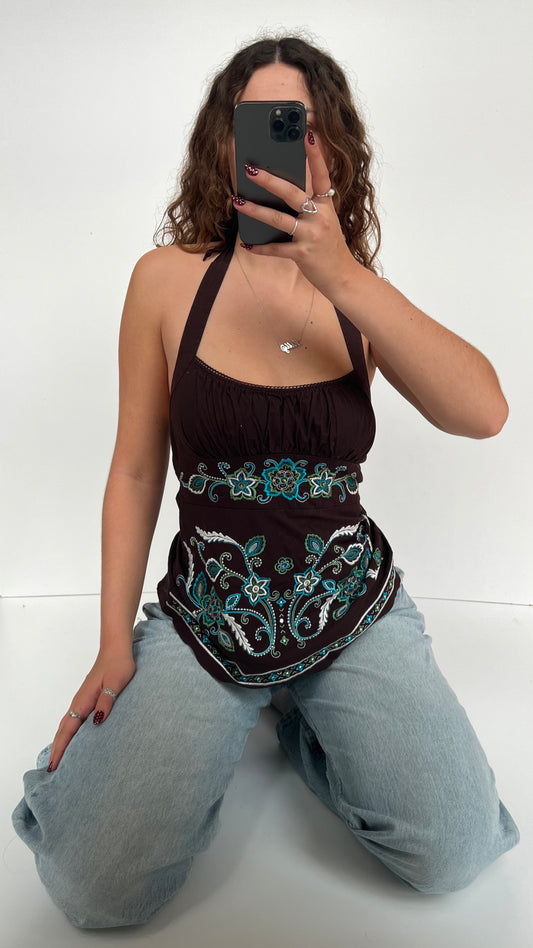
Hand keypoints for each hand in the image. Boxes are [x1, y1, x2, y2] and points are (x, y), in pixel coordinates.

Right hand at [47, 648, 135, 770]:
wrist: (116, 649)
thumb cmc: (118, 665)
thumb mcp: (115, 684)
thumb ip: (106, 702)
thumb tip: (97, 721)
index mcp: (84, 701)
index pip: (69, 729)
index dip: (61, 748)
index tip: (54, 764)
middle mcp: (79, 702)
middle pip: (63, 730)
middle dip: (57, 749)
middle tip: (51, 769)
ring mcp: (82, 700)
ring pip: (67, 724)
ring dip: (61, 741)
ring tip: (58, 758)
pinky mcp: (87, 698)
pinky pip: (74, 719)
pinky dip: (68, 732)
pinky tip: (72, 737)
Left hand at [232, 131, 356, 297]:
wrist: (342, 276)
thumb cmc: (328, 246)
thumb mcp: (324, 221)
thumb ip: (308, 205)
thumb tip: (278, 189)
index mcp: (327, 205)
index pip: (322, 175)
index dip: (316, 155)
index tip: (307, 133)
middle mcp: (321, 217)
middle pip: (292, 193)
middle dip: (269, 180)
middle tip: (249, 168)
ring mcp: (312, 236)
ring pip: (279, 219)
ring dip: (256, 210)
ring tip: (237, 201)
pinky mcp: (303, 255)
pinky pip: (277, 249)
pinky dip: (261, 247)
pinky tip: (247, 243)